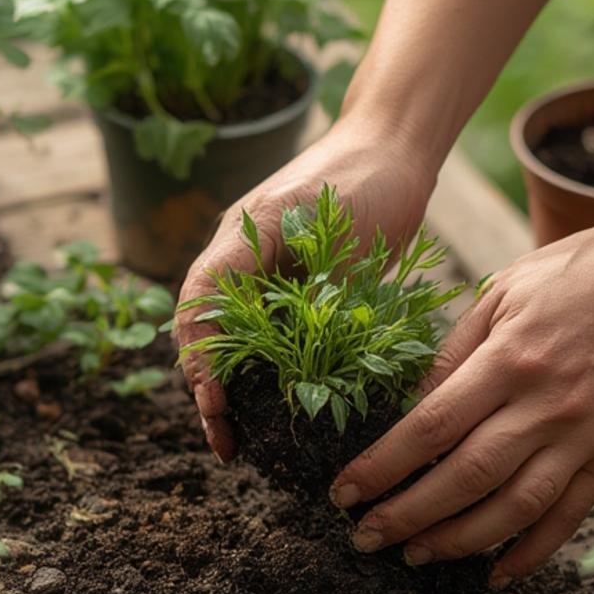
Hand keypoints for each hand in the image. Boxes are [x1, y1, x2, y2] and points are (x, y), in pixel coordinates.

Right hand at [175, 119, 435, 459]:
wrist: (397, 149)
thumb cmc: (355, 176)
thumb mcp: (302, 219)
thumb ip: (263, 265)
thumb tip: (237, 334)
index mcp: (234, 245)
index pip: (197, 312)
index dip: (199, 362)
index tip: (215, 405)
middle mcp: (244, 265)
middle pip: (209, 339)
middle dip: (211, 393)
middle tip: (228, 444)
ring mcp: (273, 280)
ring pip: (241, 348)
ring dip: (238, 393)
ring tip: (245, 441)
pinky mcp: (306, 292)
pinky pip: (279, 343)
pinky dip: (274, 378)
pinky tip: (285, 409)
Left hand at [329, 217, 593, 582]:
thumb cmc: (573, 275)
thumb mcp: (501, 292)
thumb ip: (453, 354)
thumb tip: (407, 411)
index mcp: (509, 358)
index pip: (430, 426)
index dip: (382, 466)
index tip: (344, 492)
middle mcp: (547, 404)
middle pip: (466, 476)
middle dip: (407, 515)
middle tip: (365, 537)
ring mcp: (585, 434)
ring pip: (514, 508)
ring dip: (459, 541)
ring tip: (416, 554)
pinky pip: (570, 516)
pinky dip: (533, 552)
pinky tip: (495, 574)